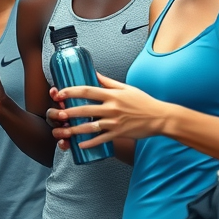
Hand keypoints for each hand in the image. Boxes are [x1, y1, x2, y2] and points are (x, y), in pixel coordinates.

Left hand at [50, 72, 167, 148]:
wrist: (160, 117)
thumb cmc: (143, 102)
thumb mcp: (126, 88)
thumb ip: (108, 82)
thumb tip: (94, 73)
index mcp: (112, 95)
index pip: (87, 91)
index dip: (72, 91)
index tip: (60, 93)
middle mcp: (112, 108)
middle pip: (86, 109)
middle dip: (69, 112)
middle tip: (57, 113)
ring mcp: (115, 122)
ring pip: (91, 126)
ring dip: (75, 130)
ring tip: (63, 131)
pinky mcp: (119, 133)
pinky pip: (102, 139)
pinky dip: (90, 143)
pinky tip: (80, 145)